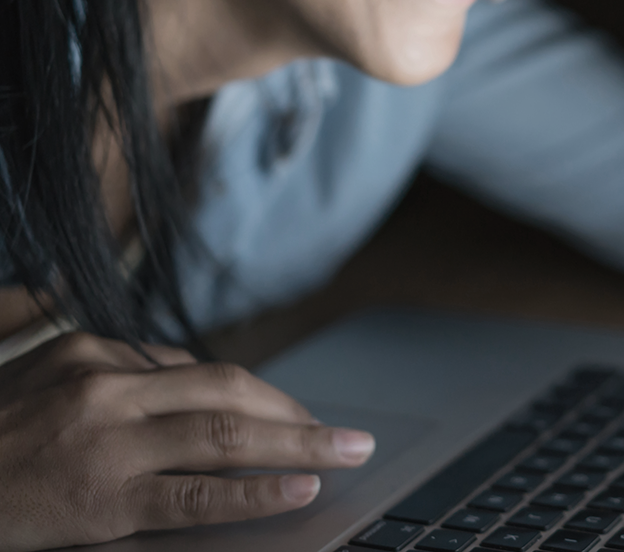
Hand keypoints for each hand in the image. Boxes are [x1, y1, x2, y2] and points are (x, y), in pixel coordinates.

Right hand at [0, 332, 374, 550]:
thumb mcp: (49, 381)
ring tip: (348, 451)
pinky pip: (193, 493)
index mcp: (100, 351)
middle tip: (346, 432)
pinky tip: (298, 489)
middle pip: (229, 391)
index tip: (298, 417)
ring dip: (298, 442)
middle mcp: (110, 384)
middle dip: (295, 412)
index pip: (203, 372)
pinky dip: (254, 490)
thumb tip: (192, 383)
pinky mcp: (100, 498)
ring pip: (224, 433)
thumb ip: (120, 376)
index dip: (263, 397)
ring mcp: (107, 439)